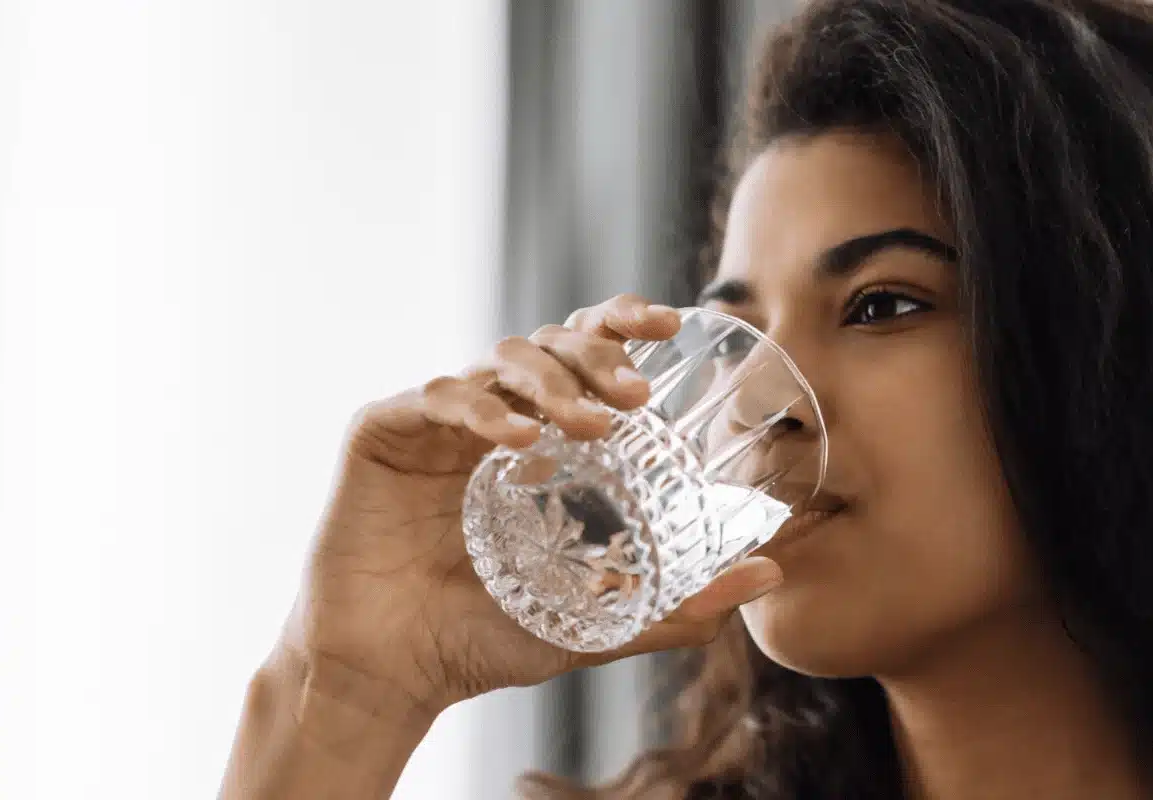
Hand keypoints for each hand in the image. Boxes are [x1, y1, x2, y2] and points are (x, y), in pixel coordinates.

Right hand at [276, 294, 784, 718]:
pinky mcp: (382, 430)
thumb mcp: (597, 624)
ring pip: (499, 359)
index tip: (671, 323)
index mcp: (535, 441)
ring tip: (590, 425)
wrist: (390, 676)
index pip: (580, 358)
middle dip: (596, 353)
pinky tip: (518, 438)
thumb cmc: (484, 644)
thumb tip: (769, 573)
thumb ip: (678, 604)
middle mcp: (487, 419)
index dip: (621, 326)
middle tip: (637, 395)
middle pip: (546, 344)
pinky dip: (482, 407)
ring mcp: (434, 422)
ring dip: (552, 382)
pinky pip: (438, 394)